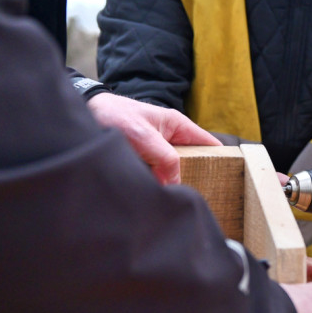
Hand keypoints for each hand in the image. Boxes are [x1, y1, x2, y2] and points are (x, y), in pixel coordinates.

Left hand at [87, 93, 220, 184]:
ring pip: (174, 171)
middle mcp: (171, 138)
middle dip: (194, 177)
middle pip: (193, 162)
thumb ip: (165, 159)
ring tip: (177, 199)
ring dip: (173, 183)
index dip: (220, 160)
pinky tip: (158, 196)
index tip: (226, 178)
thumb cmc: (115, 115)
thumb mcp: (144, 136)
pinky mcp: (145, 160)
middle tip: (197, 196)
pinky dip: (158, 184)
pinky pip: (158, 175)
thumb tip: (176, 184)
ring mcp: (158, 149)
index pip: (209, 144)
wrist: (86, 113)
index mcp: (178, 125)